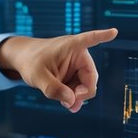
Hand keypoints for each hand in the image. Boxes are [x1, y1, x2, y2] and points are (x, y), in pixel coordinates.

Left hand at [0, 28, 117, 112]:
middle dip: (83, 92)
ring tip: (67, 105)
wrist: (23, 61)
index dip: (102, 36)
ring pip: (86, 86)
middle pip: (91, 78)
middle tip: (71, 104)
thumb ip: (53, 89)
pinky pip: (80, 89)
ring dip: (78, 97)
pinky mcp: (74, 75)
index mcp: (72, 46)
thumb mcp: (37, 76)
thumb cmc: (30, 62)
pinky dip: (75, 97)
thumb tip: (72, 102)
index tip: (114, 31)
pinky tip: (70, 105)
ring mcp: (77, 66)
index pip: (90, 39)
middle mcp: (79, 55)